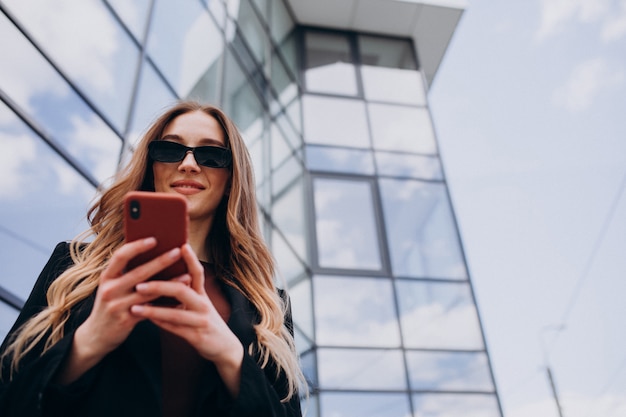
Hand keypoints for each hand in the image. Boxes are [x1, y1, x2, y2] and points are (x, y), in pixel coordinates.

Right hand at [56, 238, 189, 383]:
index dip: (136, 246)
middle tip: (176, 252)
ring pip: (148, 291)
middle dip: (160, 261)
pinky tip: (179, 297)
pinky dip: (166, 302)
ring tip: (187, 275)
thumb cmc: (111, 304)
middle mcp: (110, 289)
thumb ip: (126, 273)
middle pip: (138, 273)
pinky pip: (150, 309)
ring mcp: (117, 306)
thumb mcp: (112, 286)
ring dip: (169, 283)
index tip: (154, 239)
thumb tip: (153, 253)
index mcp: (106, 277)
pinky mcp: (126, 320)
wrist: (96, 335)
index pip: (120, 256)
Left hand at [130, 244, 243, 395]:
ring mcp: (201, 321)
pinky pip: (175, 329)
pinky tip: (146, 320)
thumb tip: (162, 277)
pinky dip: (159, 324)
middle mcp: (203, 305)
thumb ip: (184, 292)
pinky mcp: (197, 336)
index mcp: (202, 294)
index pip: (197, 272)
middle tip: (140, 283)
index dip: (190, 259)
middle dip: (159, 286)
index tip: (181, 245)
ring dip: (153, 310)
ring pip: (175, 313)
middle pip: (182, 291)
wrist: (224, 347)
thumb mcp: (199, 304)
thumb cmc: (205, 321)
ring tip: (135, 306)